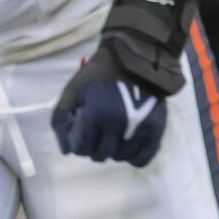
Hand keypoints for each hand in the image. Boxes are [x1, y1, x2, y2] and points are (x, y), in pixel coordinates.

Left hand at [52, 0, 193, 166]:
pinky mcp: (156, 129)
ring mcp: (140, 129)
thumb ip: (61, 121)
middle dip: (92, 144)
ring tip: (111, 130)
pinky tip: (126, 143)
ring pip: (119, 157)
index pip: (80, 148)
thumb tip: (67, 150)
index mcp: (96, 114)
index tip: (80, 125)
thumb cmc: (97, 75)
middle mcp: (119, 125)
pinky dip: (132, 155)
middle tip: (95, 129)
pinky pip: (142, 158)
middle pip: (99, 155)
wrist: (134, 60)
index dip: (76, 139)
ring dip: (112, 148)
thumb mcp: (71, 93)